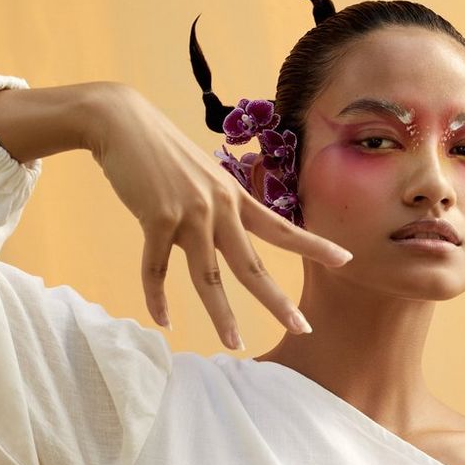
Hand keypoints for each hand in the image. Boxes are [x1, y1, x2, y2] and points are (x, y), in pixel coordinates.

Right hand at [88, 84, 352, 347]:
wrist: (120, 121)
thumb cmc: (161, 151)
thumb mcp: (202, 175)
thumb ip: (216, 205)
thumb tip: (221, 232)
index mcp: (234, 197)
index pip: (281, 228)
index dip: (314, 245)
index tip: (345, 260)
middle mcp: (219, 208)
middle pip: (252, 265)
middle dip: (278, 301)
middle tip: (302, 328)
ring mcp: (189, 214)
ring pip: (208, 277)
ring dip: (221, 314)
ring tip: (235, 343)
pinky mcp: (157, 219)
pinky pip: (158, 268)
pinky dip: (157, 296)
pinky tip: (163, 320)